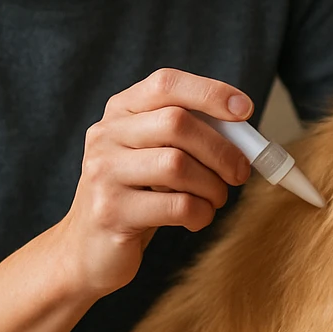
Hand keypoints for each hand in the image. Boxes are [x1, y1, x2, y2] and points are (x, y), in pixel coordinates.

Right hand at [58, 69, 252, 298]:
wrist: (87, 248)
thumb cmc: (136, 195)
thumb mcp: (153, 154)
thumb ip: (188, 135)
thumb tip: (244, 136)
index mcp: (120, 111)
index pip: (166, 83)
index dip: (210, 93)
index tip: (245, 110)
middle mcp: (106, 135)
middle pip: (177, 123)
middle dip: (221, 149)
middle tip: (239, 172)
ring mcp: (103, 173)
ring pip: (177, 165)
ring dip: (212, 185)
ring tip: (216, 198)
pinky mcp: (110, 212)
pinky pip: (175, 205)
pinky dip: (200, 213)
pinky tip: (198, 218)